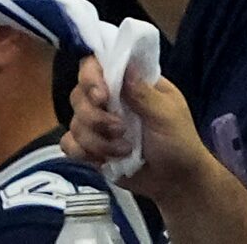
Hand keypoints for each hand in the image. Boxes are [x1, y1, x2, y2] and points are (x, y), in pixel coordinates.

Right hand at [64, 55, 227, 209]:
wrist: (173, 181)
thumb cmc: (178, 142)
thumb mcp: (167, 115)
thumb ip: (143, 93)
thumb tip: (126, 65)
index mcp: (133, 84)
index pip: (100, 66)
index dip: (92, 77)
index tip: (102, 96)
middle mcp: (112, 100)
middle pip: (79, 95)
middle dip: (95, 117)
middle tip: (120, 129)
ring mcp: (99, 124)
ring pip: (74, 123)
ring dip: (97, 141)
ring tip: (124, 150)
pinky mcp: (90, 147)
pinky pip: (68, 144)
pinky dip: (83, 153)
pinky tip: (104, 160)